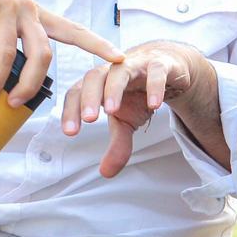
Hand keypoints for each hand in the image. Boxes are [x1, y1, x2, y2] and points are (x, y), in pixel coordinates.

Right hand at [0, 0, 122, 107]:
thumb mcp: (1, 13)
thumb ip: (7, 38)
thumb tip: (3, 76)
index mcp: (35, 12)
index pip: (72, 30)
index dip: (97, 45)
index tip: (120, 58)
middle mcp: (24, 8)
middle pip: (41, 54)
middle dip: (32, 84)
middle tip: (17, 104)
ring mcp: (3, 6)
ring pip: (6, 54)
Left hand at [60, 40, 211, 176]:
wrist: (166, 67)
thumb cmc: (138, 92)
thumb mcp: (127, 121)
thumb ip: (117, 144)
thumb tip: (105, 173)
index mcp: (98, 84)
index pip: (77, 93)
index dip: (71, 110)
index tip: (70, 132)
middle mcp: (112, 70)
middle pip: (93, 77)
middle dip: (89, 98)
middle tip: (88, 120)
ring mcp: (135, 65)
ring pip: (120, 71)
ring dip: (114, 89)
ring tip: (111, 110)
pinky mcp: (158, 64)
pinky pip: (155, 72)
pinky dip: (154, 86)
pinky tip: (154, 104)